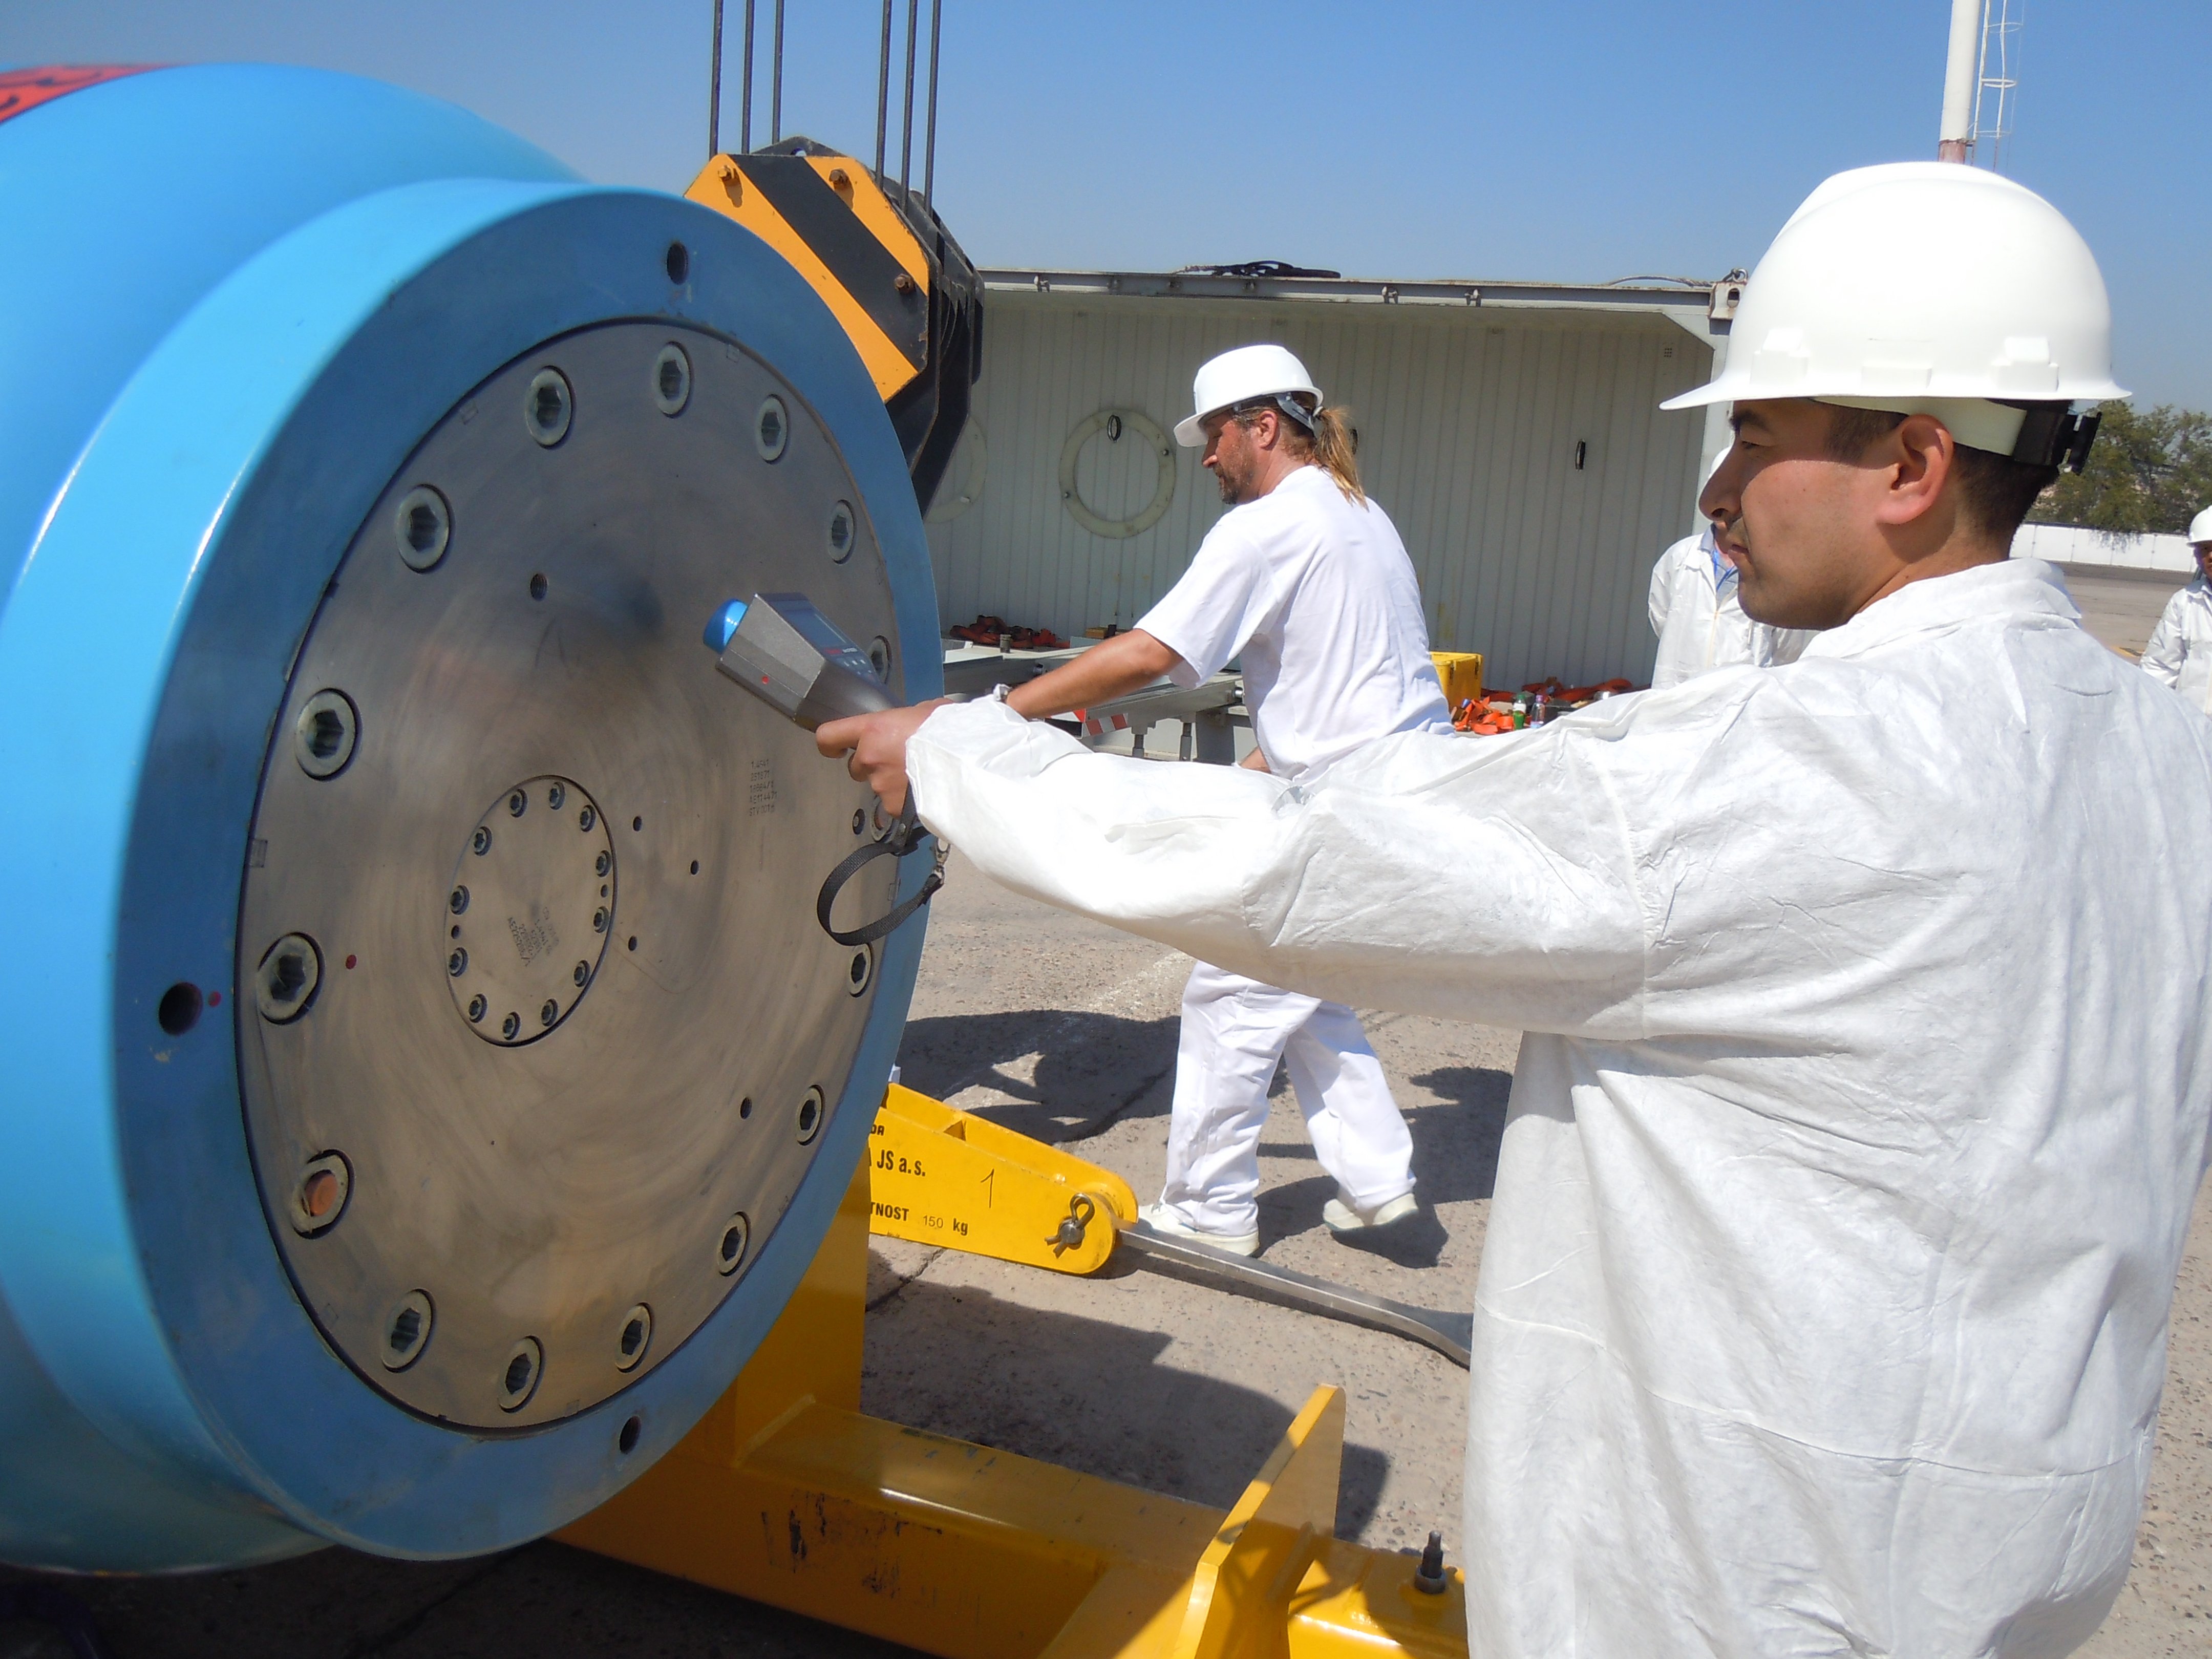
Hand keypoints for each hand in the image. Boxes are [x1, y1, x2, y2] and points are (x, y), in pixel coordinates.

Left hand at [816, 699, 950, 815]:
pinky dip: (905, 800)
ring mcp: (880, 785)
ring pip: (877, 786)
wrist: (966, 765)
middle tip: (899, 761)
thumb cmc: (948, 731)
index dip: (830, 744)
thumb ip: (907, 719)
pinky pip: (894, 804)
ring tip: (919, 776)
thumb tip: (910, 723)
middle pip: (856, 767)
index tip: (837, 748)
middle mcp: (869, 758)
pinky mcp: (893, 808)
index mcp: (872, 729)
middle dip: (872, 766)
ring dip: (892, 782)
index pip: (828, 736)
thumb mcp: (927, 711)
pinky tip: (924, 792)